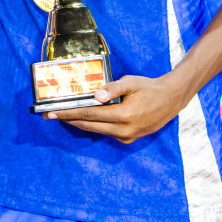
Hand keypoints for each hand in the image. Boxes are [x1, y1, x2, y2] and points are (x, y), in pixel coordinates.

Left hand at [46, 73, 190, 143]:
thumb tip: (95, 95)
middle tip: (50, 115)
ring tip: (63, 116)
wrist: (171, 100)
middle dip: (68, 120)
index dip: (69, 114)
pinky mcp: (129, 138)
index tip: (52, 113)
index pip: (89, 115)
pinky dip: (93, 126)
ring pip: (97, 130)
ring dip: (79, 124)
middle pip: (89, 126)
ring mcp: (127, 136)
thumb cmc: (149, 88)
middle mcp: (124, 130)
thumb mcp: (131, 82)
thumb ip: (112, 88)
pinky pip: (106, 132)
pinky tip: (83, 119)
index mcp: (124, 115)